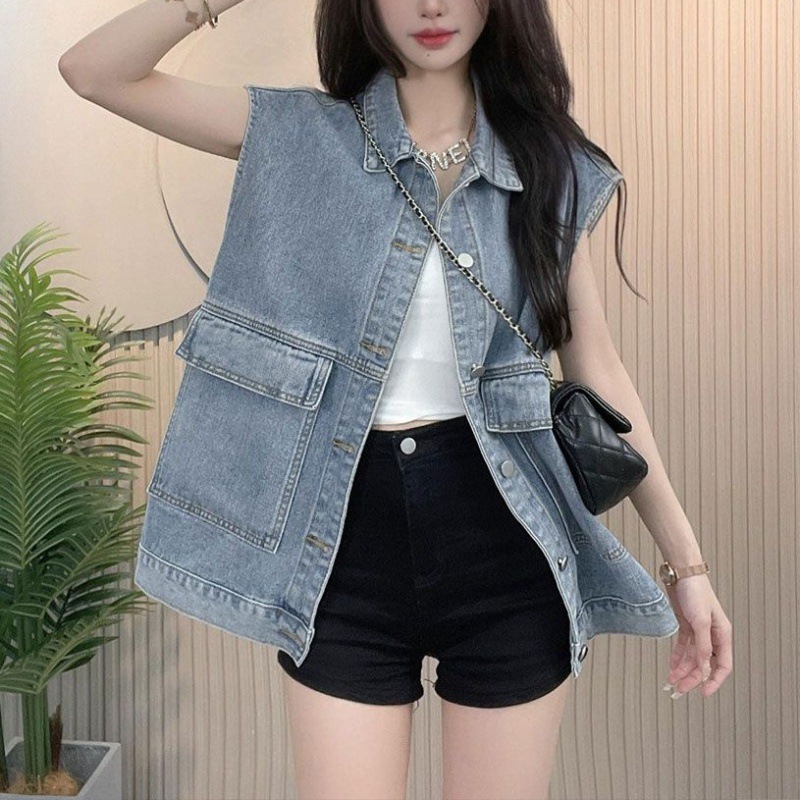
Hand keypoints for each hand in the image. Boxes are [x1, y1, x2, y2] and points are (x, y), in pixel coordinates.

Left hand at [661, 574, 731, 697]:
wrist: (680, 572)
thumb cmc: (695, 592)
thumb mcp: (700, 621)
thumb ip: (703, 645)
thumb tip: (704, 667)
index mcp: (722, 634)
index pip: (723, 665)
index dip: (714, 681)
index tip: (703, 693)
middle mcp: (712, 634)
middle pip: (704, 664)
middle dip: (692, 678)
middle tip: (679, 690)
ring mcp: (698, 630)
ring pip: (693, 657)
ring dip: (682, 670)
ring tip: (671, 682)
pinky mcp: (686, 624)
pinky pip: (683, 647)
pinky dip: (677, 657)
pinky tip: (671, 666)